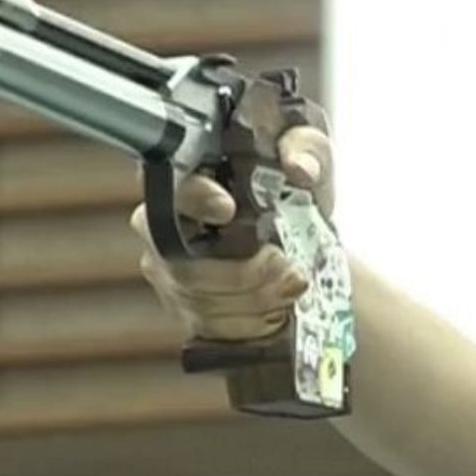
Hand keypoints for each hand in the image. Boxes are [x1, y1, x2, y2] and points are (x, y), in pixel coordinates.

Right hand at [128, 125, 334, 340]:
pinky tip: (279, 310)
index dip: (193, 199)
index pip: (169, 187)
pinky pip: (211, 328)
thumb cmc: (296, 190)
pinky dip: (252, 324)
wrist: (306, 242)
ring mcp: (171, 273)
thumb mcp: (312, 157)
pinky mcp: (188, 310)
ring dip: (254, 300)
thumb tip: (300, 167)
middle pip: (182, 264)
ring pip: (199, 301)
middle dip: (240, 274)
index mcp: (186, 178)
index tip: (228, 209)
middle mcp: (163, 227)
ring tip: (292, 285)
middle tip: (285, 266)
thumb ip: (307, 147)